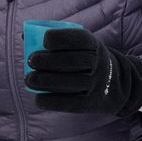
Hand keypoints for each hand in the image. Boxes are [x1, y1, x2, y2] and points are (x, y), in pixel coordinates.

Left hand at [26, 26, 141, 116]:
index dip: (60, 38)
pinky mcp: (91, 103)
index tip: (44, 40)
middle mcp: (97, 63)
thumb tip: (25, 37)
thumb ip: (57, 40)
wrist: (116, 84)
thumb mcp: (81, 45)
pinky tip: (38, 98)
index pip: (78, 38)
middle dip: (47, 60)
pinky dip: (51, 101)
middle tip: (30, 61)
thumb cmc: (86, 59)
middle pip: (72, 61)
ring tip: (29, 79)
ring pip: (70, 83)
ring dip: (45, 82)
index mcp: (93, 44)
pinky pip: (70, 103)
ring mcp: (95, 84)